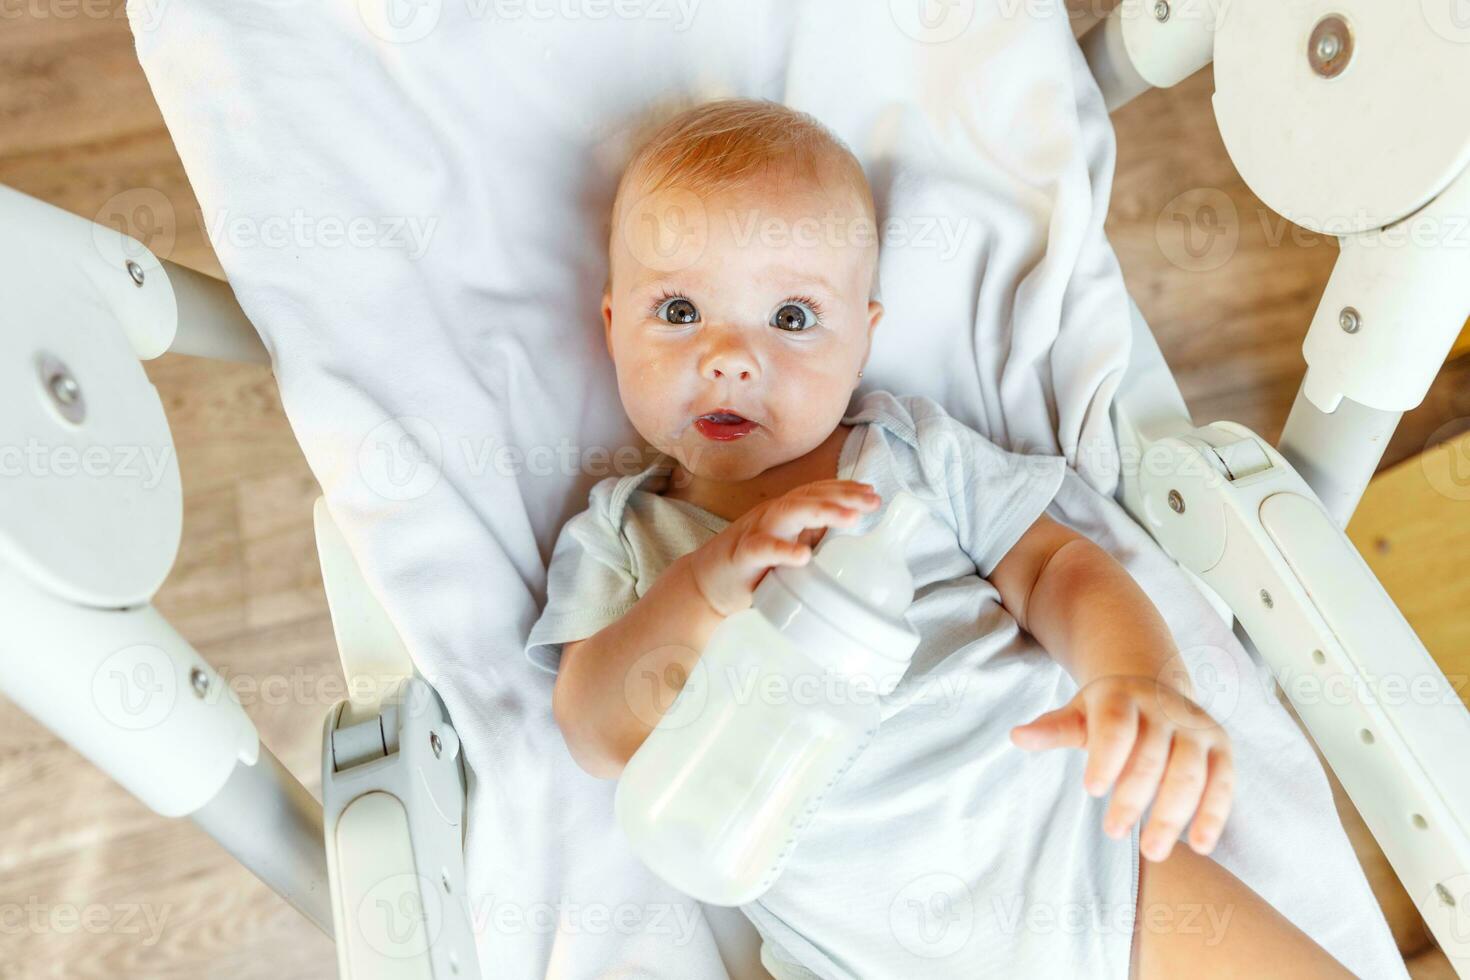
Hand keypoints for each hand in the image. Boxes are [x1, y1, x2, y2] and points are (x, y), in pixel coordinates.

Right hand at [685, 480, 880, 616]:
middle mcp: (771, 516)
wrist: (703, 586)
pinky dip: (783, 550)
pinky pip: (762, 548)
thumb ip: (811, 539)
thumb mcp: (787, 548)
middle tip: (872, 501)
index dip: (845, 488)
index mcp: (784, 513)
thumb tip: (852, 540)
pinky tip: (804, 555)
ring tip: (850, 517)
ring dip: (822, 512)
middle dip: (843, 495)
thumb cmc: (750, 568)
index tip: (872, 491)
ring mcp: (755, 532)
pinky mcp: (742, 556)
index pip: (817, 491)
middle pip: (809, 495)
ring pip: (790, 512)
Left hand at [1009, 675, 1233, 862]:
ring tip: (1152, 850)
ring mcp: (1196, 728)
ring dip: (1172, 813)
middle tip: (1112, 831)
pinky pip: (1222, 783)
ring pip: (1188, 773)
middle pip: (1150, 756)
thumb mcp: (1078, 715)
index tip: (1091, 790)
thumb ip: (1053, 729)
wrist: (1153, 686)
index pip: (1115, 727)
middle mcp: (1164, 709)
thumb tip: (1016, 736)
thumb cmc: (1108, 712)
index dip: (1106, 758)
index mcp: (1122, 697)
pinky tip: (1199, 845)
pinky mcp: (1221, 748)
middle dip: (1133, 797)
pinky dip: (1213, 814)